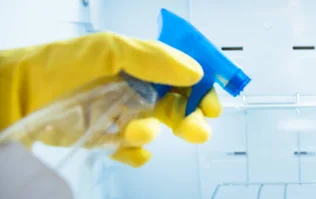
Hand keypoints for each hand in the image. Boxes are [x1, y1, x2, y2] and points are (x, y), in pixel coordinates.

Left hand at [0, 32, 221, 166]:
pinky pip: (135, 151)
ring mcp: (123, 115)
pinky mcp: (109, 139)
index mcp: (142, 64)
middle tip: (196, 128)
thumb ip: (155, 58)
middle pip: (178, 106)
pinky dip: (135, 152)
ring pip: (157, 129)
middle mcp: (136, 88)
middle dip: (191, 118)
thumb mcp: (112, 49)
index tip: (212, 103)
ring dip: (152, 132)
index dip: (201, 88)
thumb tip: (195, 71)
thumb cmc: (62, 65)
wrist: (20, 96)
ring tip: (135, 130)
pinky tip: (125, 146)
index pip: (183, 74)